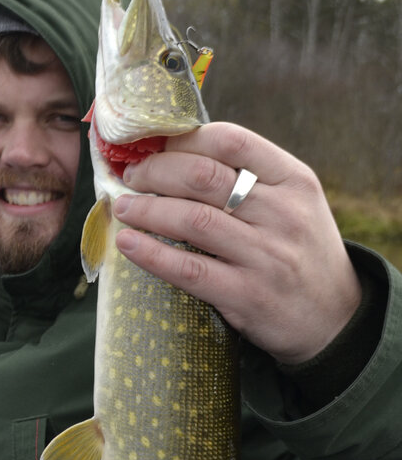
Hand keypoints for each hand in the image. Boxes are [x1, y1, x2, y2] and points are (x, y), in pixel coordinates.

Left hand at [113, 122, 361, 363]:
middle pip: (202, 176)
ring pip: (191, 219)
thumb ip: (250, 178)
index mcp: (294, 180)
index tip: (154, 148)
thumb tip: (177, 155)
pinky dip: (152, 254)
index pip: (231, 141)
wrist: (336, 319)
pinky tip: (128, 244)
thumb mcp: (295, 203)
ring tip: (122, 207)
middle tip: (130, 177)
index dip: (182, 141)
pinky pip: (189, 270)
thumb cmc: (300, 252)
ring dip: (146, 210)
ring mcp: (265, 256)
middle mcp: (282, 213)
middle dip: (155, 172)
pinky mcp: (246, 295)